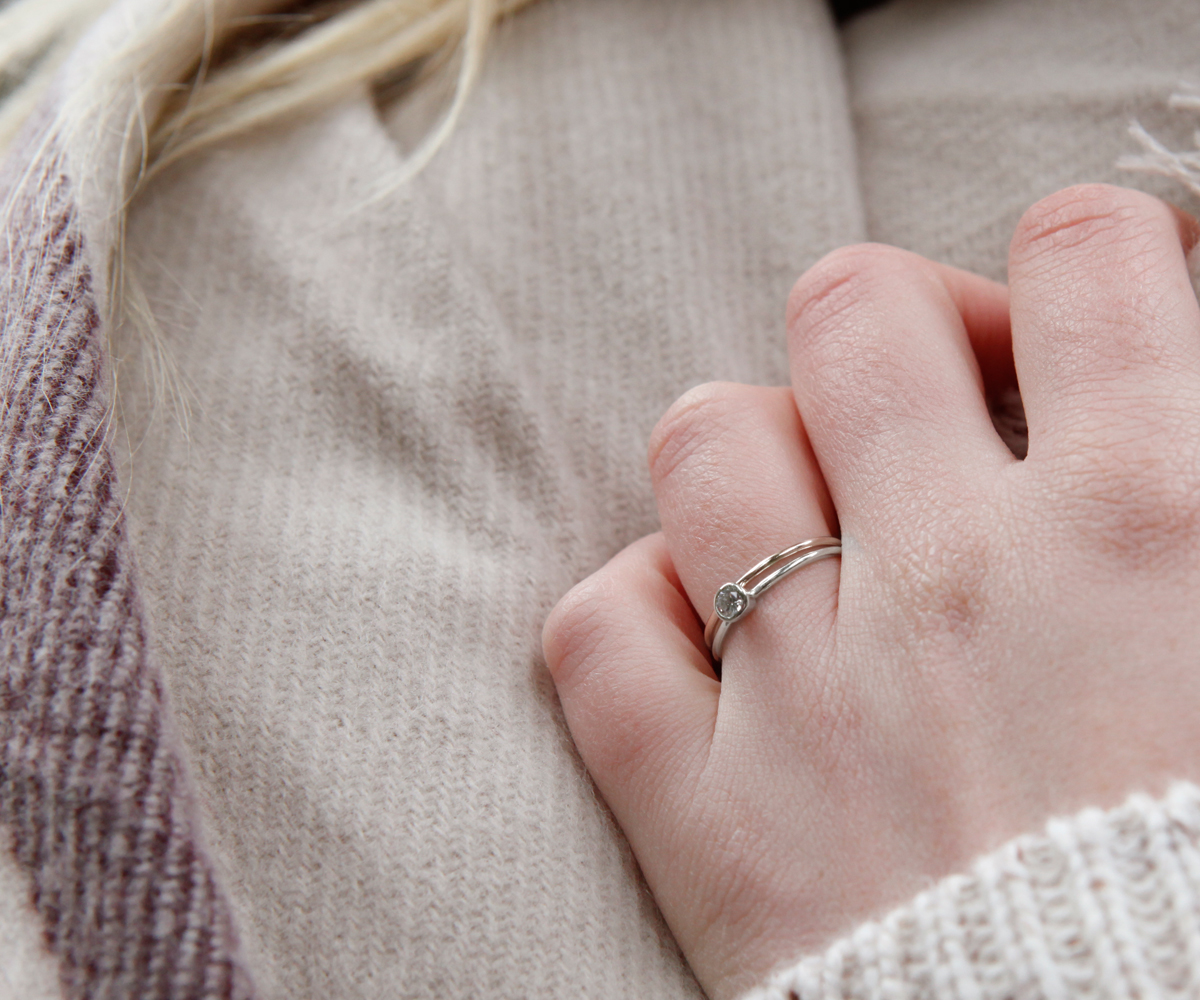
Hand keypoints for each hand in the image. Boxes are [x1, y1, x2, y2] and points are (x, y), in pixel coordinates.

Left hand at [542, 185, 1199, 999]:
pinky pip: (600, 635)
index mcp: (1155, 523)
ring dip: (754, 456)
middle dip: (896, 332)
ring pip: (705, 443)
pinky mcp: (711, 819)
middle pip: (853, 308)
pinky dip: (638, 616)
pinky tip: (706, 646)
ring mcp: (813, 695)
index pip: (1089, 252)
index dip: (1089, 266)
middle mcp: (966, 581)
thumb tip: (1165, 387)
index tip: (1087, 339)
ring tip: (815, 518)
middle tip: (938, 416)